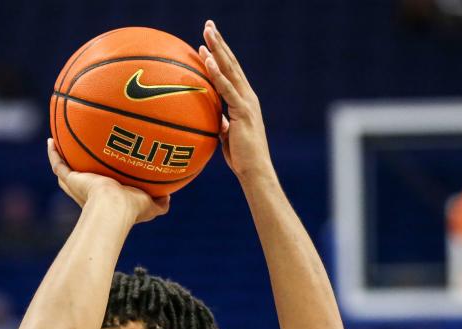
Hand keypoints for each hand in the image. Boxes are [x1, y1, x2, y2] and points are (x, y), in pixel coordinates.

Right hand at [46, 139, 168, 222]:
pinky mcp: (71, 179)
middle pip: (80, 178)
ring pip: (66, 171)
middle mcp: (89, 192)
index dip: (101, 179)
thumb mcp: (152, 206)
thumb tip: (169, 196)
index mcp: (106, 197)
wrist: (115, 208)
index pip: (101, 188)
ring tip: (59, 143)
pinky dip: (53, 153)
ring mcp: (78, 185)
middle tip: (78, 154)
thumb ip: (161, 202)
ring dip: (62, 158)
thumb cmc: (133, 209)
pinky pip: (58, 164)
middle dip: (79, 169)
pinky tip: (51, 140)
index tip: (105, 167)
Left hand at [198, 20, 274, 182]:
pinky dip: (217, 73)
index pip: (231, 73)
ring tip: (207, 31)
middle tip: (209, 24)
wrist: (255, 171)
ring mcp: (247, 102)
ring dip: (218, 49)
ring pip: (230, 70)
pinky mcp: (243, 111)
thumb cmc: (242, 158)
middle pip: (232, 64)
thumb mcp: (228, 136)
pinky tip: (208, 59)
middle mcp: (248, 97)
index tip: (209, 40)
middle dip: (219, 43)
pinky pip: (227, 89)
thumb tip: (217, 121)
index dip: (220, 55)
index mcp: (244, 101)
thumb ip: (224, 124)